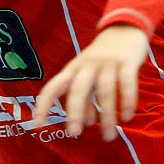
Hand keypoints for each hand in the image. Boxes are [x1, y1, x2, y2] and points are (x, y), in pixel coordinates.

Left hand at [31, 22, 148, 139]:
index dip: (43, 105)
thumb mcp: (89, 76)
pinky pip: (126, 83)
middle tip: (74, 134)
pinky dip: (127, 101)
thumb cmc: (102, 59)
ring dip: (106, 115)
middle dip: (74, 112)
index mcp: (73, 69)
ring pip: (105, 91)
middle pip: (78, 89)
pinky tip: (127, 118)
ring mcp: (107, 63)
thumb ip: (86, 98)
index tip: (37, 126)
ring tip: (108, 136)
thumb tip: (86, 123)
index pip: (53, 87)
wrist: (125, 28)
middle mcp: (87, 65)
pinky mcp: (127, 62)